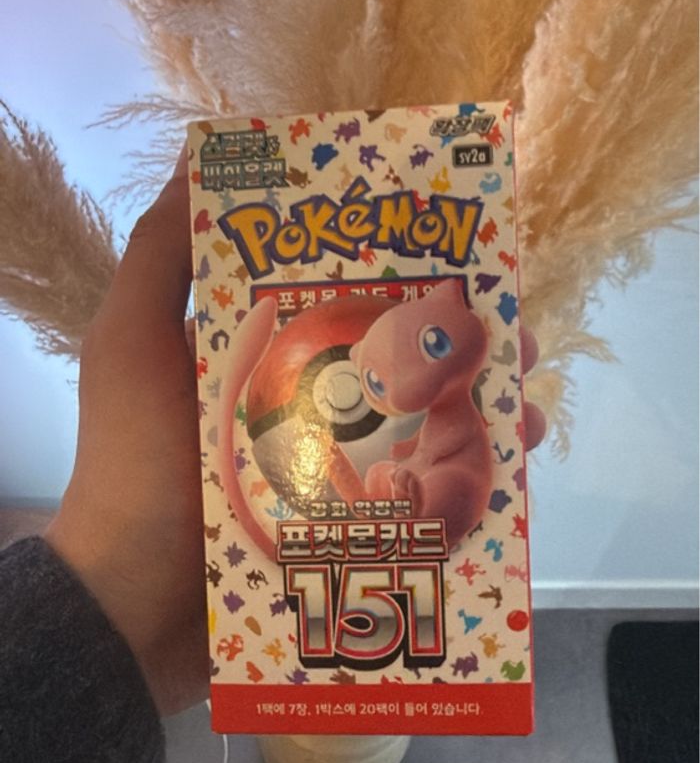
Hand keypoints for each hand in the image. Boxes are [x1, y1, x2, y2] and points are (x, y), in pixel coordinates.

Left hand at [45, 144, 546, 716]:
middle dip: (464, 346)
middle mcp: (302, 406)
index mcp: (261, 354)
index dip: (404, 274)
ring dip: (484, 415)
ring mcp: (329, 475)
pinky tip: (509, 482)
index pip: (345, 297)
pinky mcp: (348, 535)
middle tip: (516, 340)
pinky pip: (421, 503)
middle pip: (399, 362)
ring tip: (529, 414)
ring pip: (424, 430)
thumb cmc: (133, 465)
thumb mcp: (131, 345)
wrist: (129, 608)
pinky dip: (471, 488)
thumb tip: (198, 154)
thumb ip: (160, 256)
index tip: (458, 257)